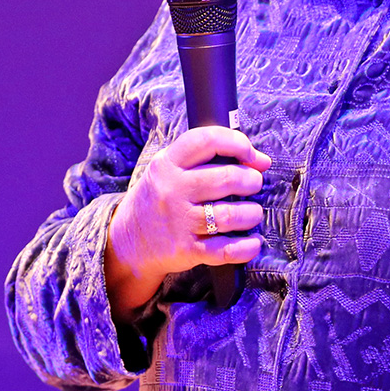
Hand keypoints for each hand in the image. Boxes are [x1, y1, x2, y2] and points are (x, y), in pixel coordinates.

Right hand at [104, 126, 271, 316]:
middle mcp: (172, 190)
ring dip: (252, 214)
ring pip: (231, 215)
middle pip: (228, 178)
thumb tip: (261, 160)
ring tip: (252, 213)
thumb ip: (206, 158)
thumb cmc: (160, 199)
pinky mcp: (187, 250)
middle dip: (252, 181)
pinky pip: (226, 250)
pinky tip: (253, 242)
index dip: (239, 143)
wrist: (129, 240)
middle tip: (253, 185)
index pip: (208, 140)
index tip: (253, 156)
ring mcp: (179, 221)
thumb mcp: (168, 169)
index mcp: (168, 164)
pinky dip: (247, 247)